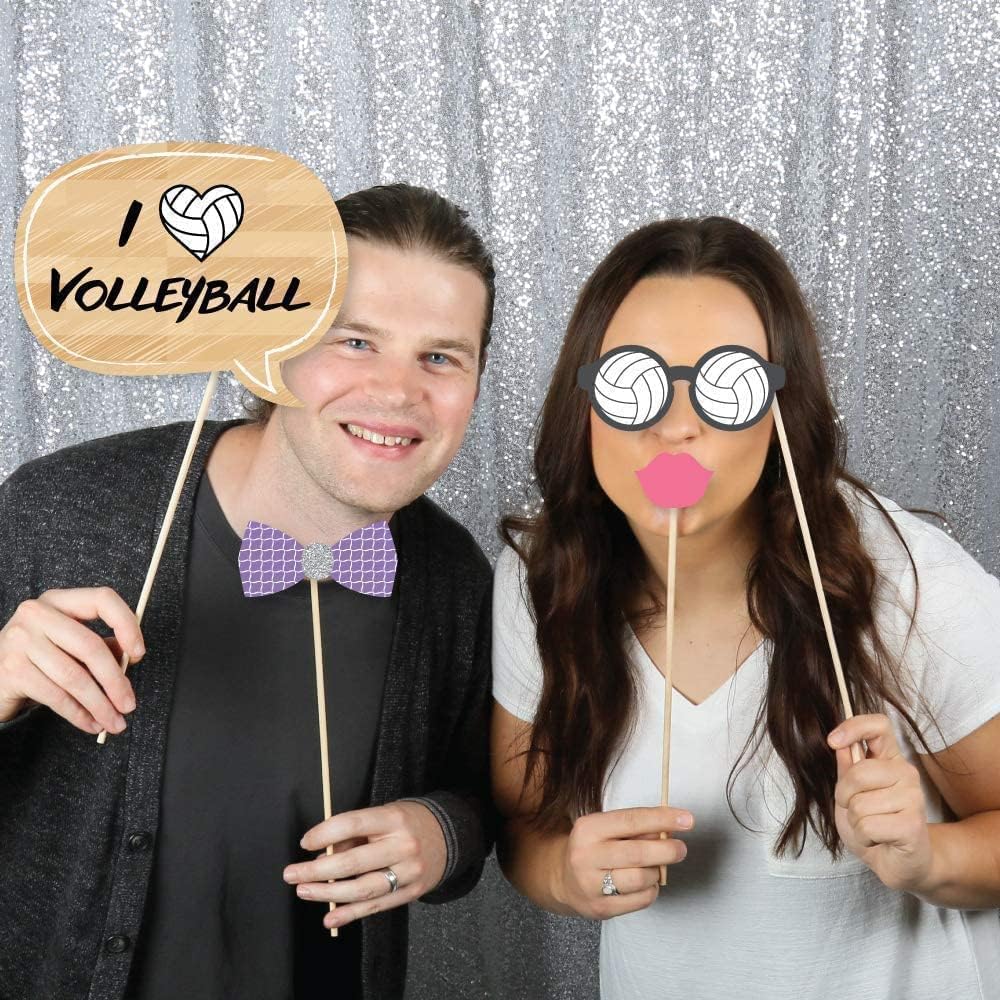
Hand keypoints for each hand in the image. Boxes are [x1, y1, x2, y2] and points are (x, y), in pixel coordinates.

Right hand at [0, 587, 143, 731]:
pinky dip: (79, 714)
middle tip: (129, 704)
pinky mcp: (12, 669)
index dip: (126, 625)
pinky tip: (91, 723)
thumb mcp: (70, 644)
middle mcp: (37, 614)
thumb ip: (101, 645)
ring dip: (100, 705)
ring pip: (74, 677)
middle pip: (90, 646)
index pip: (102, 600)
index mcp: (59, 600)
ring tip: (114, 721)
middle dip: (115, 681)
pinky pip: (56, 696)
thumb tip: (131, 657)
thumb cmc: (38, 657)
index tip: (139, 653)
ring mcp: (20, 640)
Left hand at [284, 800, 447, 929]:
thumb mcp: (384, 815)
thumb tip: (323, 854)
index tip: (305, 843)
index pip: (353, 824)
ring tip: (304, 891)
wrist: (450, 836)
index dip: (324, 833)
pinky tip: (330, 918)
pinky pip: (376, 906)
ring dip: (328, 894)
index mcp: (393, 819)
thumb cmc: (408, 823)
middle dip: (316, 871)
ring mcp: (409, 872)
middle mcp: (402, 845)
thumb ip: (356, 833)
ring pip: (362, 889)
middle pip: (353, 863)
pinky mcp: (411, 892)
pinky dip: (350, 915)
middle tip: (292, 874)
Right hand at [557, 805, 692, 918]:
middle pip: (638, 853)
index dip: (662, 819)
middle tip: (681, 848)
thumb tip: (670, 828)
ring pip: (641, 879)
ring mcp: (591, 885)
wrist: (563, 879)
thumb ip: (636, 827)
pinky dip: (651, 890)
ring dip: (657, 872)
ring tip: (657, 867)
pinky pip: (640, 900)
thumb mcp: (606, 828)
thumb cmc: (594, 847)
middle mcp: (586, 856)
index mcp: (588, 829)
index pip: (631, 820)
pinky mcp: (601, 908)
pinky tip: (647, 883)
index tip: (687, 819)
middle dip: (667, 850)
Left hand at [829, 713, 932, 891]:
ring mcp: (913, 798)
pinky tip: (878, 840)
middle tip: (855, 810)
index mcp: (890, 759)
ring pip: (859, 804)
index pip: (879, 725)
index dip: (854, 726)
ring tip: (871, 827)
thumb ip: (846, 767)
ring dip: (855, 821)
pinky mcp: (913, 825)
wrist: (898, 863)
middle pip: (859, 773)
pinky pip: (867, 825)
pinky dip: (863, 837)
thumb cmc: (873, 825)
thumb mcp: (850, 793)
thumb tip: (839, 742)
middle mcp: (906, 773)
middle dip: (844, 796)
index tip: (833, 741)